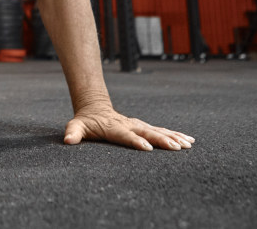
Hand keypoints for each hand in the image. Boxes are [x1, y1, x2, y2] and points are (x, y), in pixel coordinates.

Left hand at [64, 106, 194, 150]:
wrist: (95, 108)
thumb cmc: (86, 122)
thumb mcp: (77, 126)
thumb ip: (73, 132)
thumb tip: (67, 140)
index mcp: (115, 128)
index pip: (126, 136)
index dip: (136, 141)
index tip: (147, 148)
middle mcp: (129, 125)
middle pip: (147, 133)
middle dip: (162, 140)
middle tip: (176, 148)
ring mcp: (138, 125)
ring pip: (158, 131)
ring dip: (173, 137)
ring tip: (188, 144)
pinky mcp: (144, 127)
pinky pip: (162, 131)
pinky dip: (176, 135)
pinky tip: (189, 141)